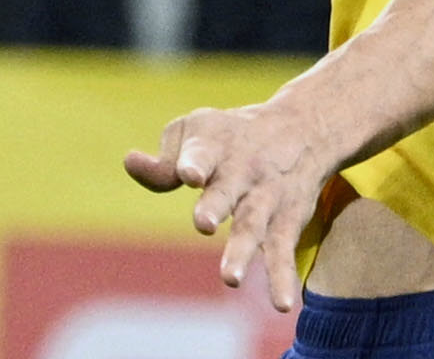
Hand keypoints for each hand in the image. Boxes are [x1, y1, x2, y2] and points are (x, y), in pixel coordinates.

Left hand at [123, 100, 338, 312]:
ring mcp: (266, 198)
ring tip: (231, 279)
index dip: (193, 164)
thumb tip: (130, 163)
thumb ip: (164, 160)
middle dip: (214, 207)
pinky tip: (283, 305)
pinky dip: (283, 278)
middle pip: (226, 191)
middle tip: (204, 225)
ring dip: (242, 252)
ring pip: (253, 226)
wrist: (303, 128)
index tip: (188, 174)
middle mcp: (242, 172)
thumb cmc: (232, 136)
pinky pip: (283, 252)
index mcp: (214, 147)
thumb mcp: (196, 132)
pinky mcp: (286, 221)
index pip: (201, 154)